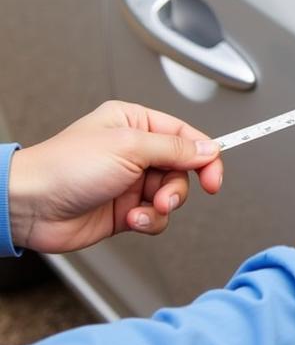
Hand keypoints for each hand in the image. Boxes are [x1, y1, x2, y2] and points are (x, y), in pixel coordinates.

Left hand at [8, 101, 223, 253]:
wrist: (30, 207)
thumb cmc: (64, 167)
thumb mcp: (130, 147)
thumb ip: (176, 148)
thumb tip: (208, 148)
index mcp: (136, 124)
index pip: (187, 136)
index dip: (205, 156)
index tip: (215, 176)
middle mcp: (135, 151)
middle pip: (183, 169)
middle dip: (178, 187)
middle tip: (165, 196)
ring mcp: (130, 182)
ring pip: (172, 195)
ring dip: (162, 206)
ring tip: (142, 209)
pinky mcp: (125, 210)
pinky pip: (156, 217)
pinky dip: (149, 221)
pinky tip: (130, 219)